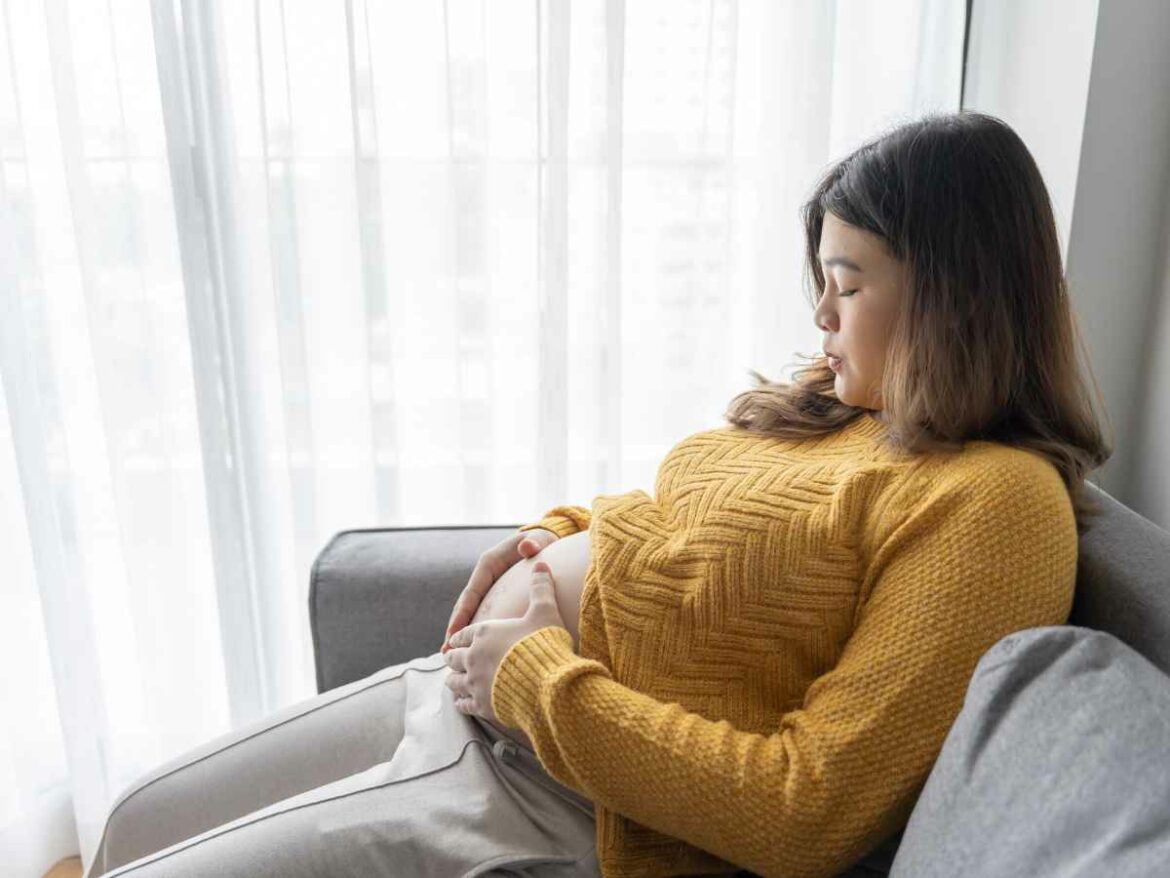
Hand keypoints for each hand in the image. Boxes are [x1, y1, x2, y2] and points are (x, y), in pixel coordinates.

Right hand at [441, 527, 558, 653]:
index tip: (453, 634)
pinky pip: (485, 616)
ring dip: (463, 634)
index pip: (471, 593)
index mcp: (489, 564)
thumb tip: (527, 546)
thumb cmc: (542, 541)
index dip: (461, 614)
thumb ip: (533, 542)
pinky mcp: (497, 596)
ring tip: (452, 657)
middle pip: (466, 606)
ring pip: (473, 613)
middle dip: (456, 629)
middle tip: (446, 652)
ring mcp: (490, 588)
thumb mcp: (538, 540)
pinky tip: (474, 651)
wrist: (547, 543)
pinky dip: (477, 632)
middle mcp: (485, 577)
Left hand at [443, 560, 568, 722]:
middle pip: (453, 657)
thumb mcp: (545, 611)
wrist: (546, 682)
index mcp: (484, 632)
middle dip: (452, 657)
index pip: (464, 633)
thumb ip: (541, 588)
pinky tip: (462, 703)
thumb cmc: (545, 644)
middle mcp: (473, 656)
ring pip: (453, 681)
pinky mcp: (480, 704)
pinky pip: (463, 704)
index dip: (460, 636)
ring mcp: (474, 682)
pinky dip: (461, 702)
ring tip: (452, 681)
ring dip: (453, 679)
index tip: (455, 639)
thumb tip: (542, 562)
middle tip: (450, 659)